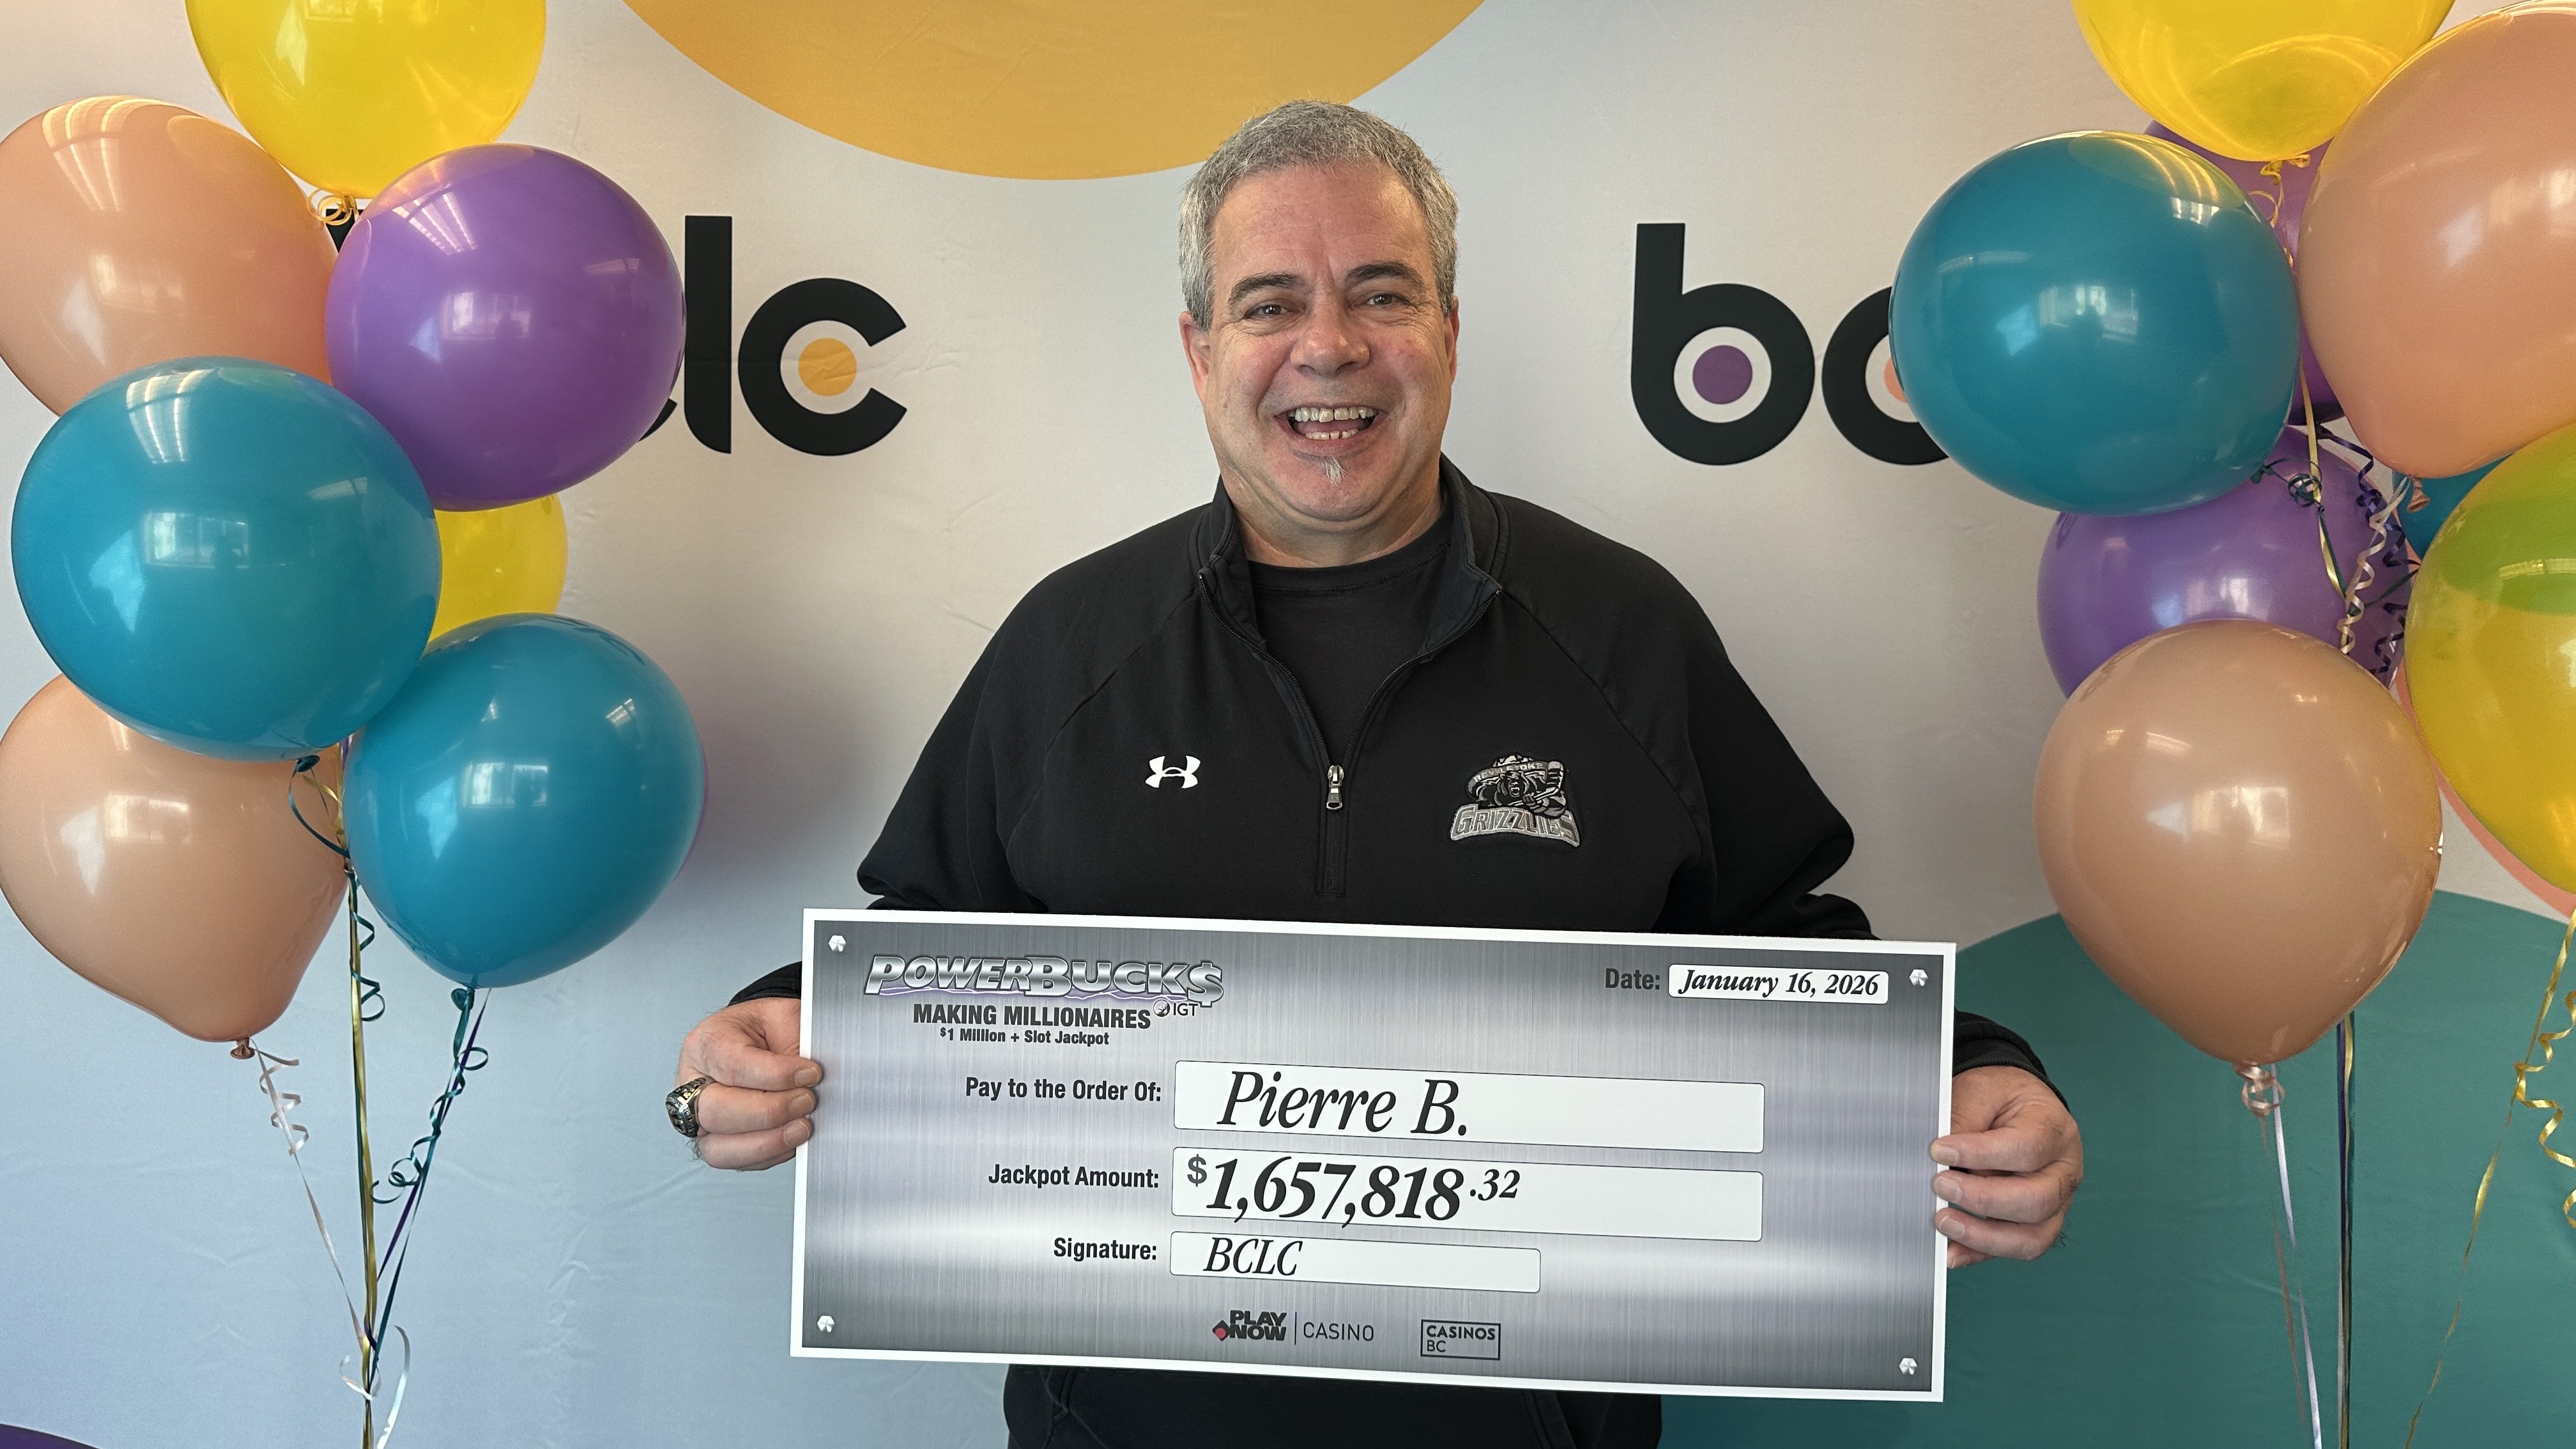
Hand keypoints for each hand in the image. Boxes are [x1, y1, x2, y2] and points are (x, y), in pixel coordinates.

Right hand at [675, 997, 820, 1170]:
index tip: (811, 1073)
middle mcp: (692, 1084)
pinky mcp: (715, 1143)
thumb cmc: (767, 1030)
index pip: (732, 1065)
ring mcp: (698, 1119)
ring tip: (802, 1127)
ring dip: (769, 1141)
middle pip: (716, 1112)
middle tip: (806, 1101)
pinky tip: (791, 1139)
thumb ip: (795, 1044)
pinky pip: (736, 1162)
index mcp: (706, 1043)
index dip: (776, 1074)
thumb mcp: (783, 1018)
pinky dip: (769, 1155)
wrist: (763, 1041)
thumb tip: (814, 1078)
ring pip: (719, 1147)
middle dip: (770, 1112)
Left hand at [1929, 1065, 2080, 1267]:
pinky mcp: (2038, 1225)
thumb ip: (1963, 1121)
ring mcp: (2056, 1203)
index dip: (1980, 1154)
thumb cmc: (1999, 1099)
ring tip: (1943, 1222)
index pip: (2026, 1149)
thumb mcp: (1980, 1092)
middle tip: (1941, 1185)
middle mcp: (2064, 1171)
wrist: (2014, 1106)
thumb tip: (1939, 1157)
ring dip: (1983, 1236)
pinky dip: (1982, 1253)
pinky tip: (1952, 1251)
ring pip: (2033, 1236)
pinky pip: (2017, 1248)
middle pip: (2036, 1200)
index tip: (1939, 1150)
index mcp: (2054, 1129)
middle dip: (1982, 1199)